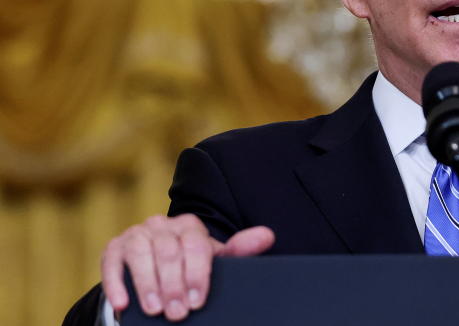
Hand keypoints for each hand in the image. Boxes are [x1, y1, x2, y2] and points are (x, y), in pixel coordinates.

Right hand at [100, 213, 274, 321]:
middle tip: (177, 313)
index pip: (196, 246)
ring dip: (147, 284)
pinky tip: (123, 303)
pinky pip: (112, 261)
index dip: (197, 275)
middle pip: (169, 252)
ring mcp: (137, 234)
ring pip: (141, 253)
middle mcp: (162, 225)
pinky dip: (117, 282)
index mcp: (190, 226)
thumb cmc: (189, 267)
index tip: (197, 300)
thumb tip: (268, 236)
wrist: (154, 270)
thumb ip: (239, 250)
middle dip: (173, 285)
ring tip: (155, 309)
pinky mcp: (113, 248)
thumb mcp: (213, 261)